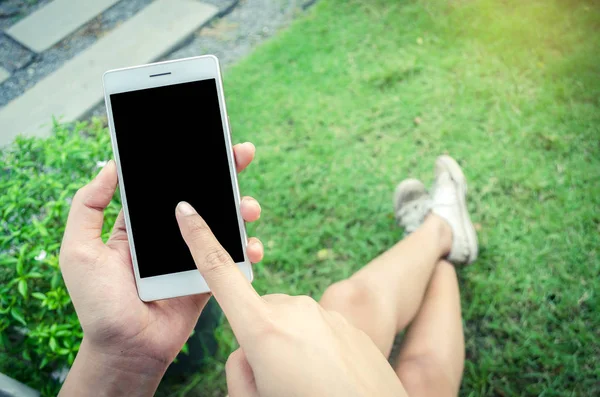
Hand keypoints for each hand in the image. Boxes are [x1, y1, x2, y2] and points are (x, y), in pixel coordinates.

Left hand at [59, 142, 262, 395]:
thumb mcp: (78, 250)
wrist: (127, 348)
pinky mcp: (208, 275)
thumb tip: (109, 166)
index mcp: (141, 223)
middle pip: (202, 195)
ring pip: (222, 222)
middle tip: (243, 153)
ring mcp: (192, 253)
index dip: (186, 161)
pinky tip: (252, 246)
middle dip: (225, 173)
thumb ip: (87, 207)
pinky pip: (231, 257)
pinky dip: (247, 249)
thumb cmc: (98, 303)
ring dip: (241, 209)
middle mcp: (170, 233)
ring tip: (248, 207)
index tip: (204, 140)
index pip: (167, 183)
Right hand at [176, 203, 406, 396]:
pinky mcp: (344, 321)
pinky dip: (313, 348)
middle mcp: (293, 310)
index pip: (220, 273)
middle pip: (256, 315)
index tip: (187, 210)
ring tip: (308, 383)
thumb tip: (249, 348)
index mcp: (263, 329)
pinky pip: (314, 328)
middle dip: (258, 340)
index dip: (198, 238)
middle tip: (278, 381)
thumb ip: (238, 367)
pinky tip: (328, 377)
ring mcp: (322, 313)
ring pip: (286, 323)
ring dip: (287, 346)